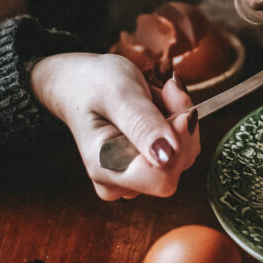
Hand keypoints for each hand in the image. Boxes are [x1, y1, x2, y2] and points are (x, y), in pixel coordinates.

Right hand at [29, 52, 199, 199]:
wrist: (78, 81)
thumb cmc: (92, 83)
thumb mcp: (118, 94)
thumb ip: (142, 124)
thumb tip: (167, 156)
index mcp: (104, 168)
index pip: (162, 178)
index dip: (178, 141)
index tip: (173, 100)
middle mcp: (120, 181)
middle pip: (176, 165)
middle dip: (180, 122)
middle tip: (166, 88)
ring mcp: (134, 177)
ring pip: (183, 154)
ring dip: (179, 117)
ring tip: (156, 93)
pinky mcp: (147, 166)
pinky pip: (181, 148)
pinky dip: (178, 121)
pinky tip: (160, 102)